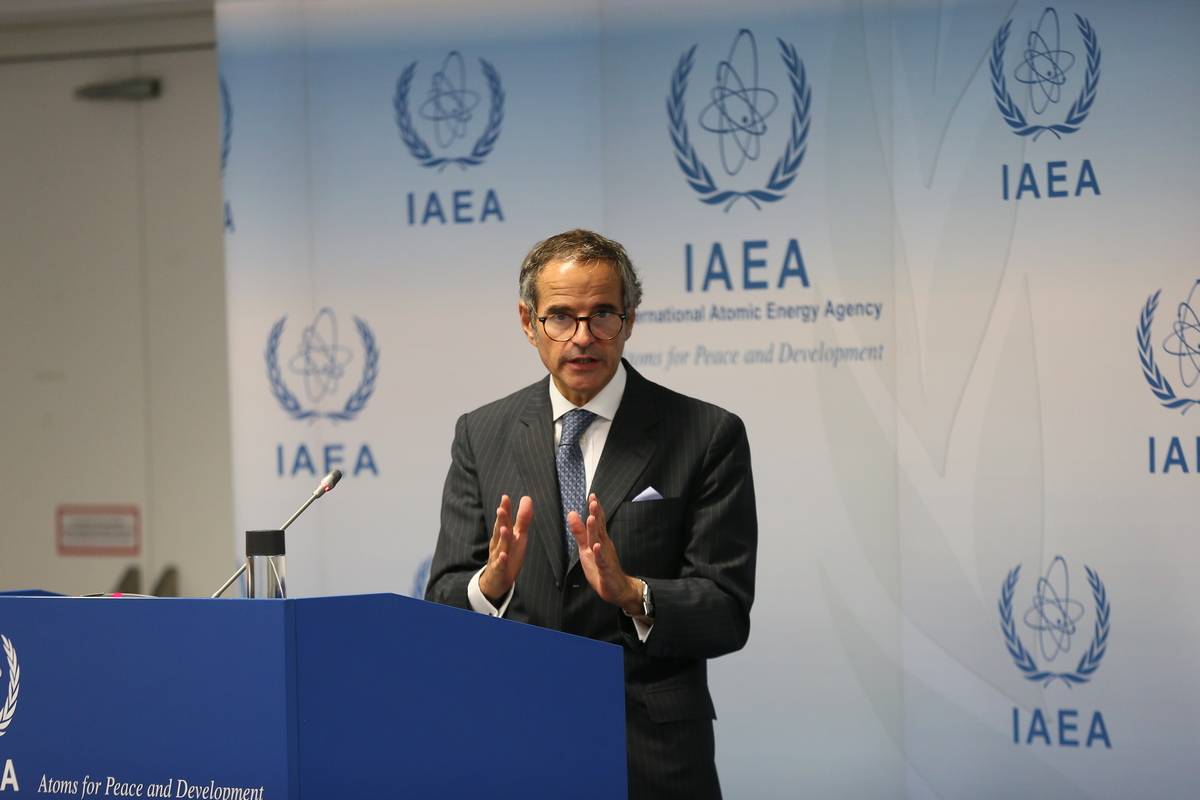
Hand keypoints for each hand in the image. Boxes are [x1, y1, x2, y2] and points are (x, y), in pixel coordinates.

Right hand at [479, 494, 532, 602]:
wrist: (496, 579)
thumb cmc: (508, 553)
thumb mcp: (517, 535)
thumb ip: (522, 518)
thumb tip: (527, 498)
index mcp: (503, 534)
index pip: (504, 520)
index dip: (505, 509)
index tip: (505, 497)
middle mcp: (499, 543)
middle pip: (500, 530)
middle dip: (501, 520)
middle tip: (501, 509)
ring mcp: (497, 556)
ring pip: (500, 546)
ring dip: (502, 538)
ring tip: (505, 529)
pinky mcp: (499, 570)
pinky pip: (500, 565)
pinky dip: (501, 560)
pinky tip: (503, 556)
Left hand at [568, 494, 643, 614]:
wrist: (617, 588)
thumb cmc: (602, 567)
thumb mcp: (587, 548)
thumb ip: (580, 532)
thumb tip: (572, 514)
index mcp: (600, 540)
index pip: (598, 521)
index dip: (595, 509)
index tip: (592, 496)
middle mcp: (604, 545)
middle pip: (599, 527)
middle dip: (596, 514)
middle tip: (593, 501)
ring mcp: (605, 557)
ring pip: (599, 541)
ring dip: (596, 530)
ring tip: (592, 518)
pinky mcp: (605, 570)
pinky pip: (602, 561)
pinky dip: (599, 554)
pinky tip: (596, 547)